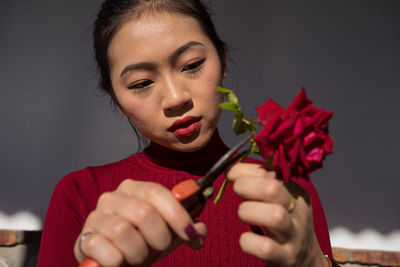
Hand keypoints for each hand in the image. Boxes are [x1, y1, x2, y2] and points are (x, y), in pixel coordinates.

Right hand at [74, 179, 205, 266]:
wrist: (112, 261)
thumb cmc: (141, 242)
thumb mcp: (166, 234)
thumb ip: (184, 230)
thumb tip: (201, 229)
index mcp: (134, 188)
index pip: (156, 192)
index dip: (177, 214)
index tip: (191, 234)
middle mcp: (112, 197)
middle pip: (143, 212)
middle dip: (159, 237)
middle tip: (160, 248)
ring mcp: (96, 216)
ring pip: (123, 231)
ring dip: (139, 252)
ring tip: (139, 256)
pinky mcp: (85, 238)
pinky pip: (106, 250)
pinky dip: (118, 261)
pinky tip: (120, 262)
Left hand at [227, 163, 327, 266]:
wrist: (307, 260)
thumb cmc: (286, 225)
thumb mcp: (280, 201)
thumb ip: (261, 182)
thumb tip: (233, 169)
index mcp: (296, 192)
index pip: (271, 171)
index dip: (245, 170)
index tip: (231, 174)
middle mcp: (298, 211)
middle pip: (273, 188)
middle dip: (246, 186)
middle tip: (237, 192)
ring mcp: (294, 236)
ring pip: (274, 216)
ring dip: (248, 212)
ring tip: (244, 215)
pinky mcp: (286, 258)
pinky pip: (266, 248)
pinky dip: (248, 241)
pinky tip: (245, 239)